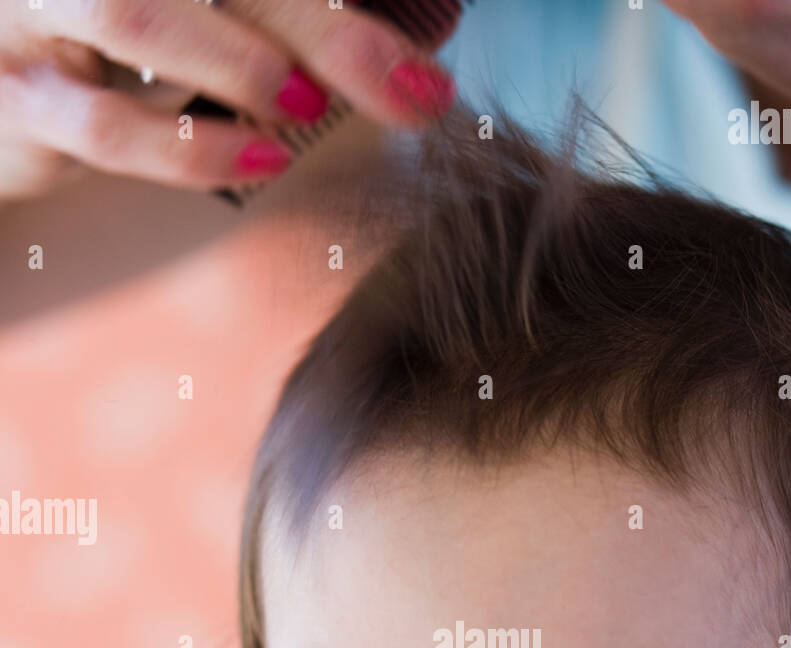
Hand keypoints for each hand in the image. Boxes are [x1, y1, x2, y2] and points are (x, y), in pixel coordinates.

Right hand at [0, 0, 457, 201]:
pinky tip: (259, 161)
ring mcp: (29, 7)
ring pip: (135, 14)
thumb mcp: (200, 15)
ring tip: (305, 109)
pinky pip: (103, 123)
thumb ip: (283, 19)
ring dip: (242, 66)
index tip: (422, 58)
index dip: (339, 7)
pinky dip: (192, 150)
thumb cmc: (108, 50)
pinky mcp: (14, 91)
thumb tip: (413, 54)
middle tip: (408, 89)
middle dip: (327, 29)